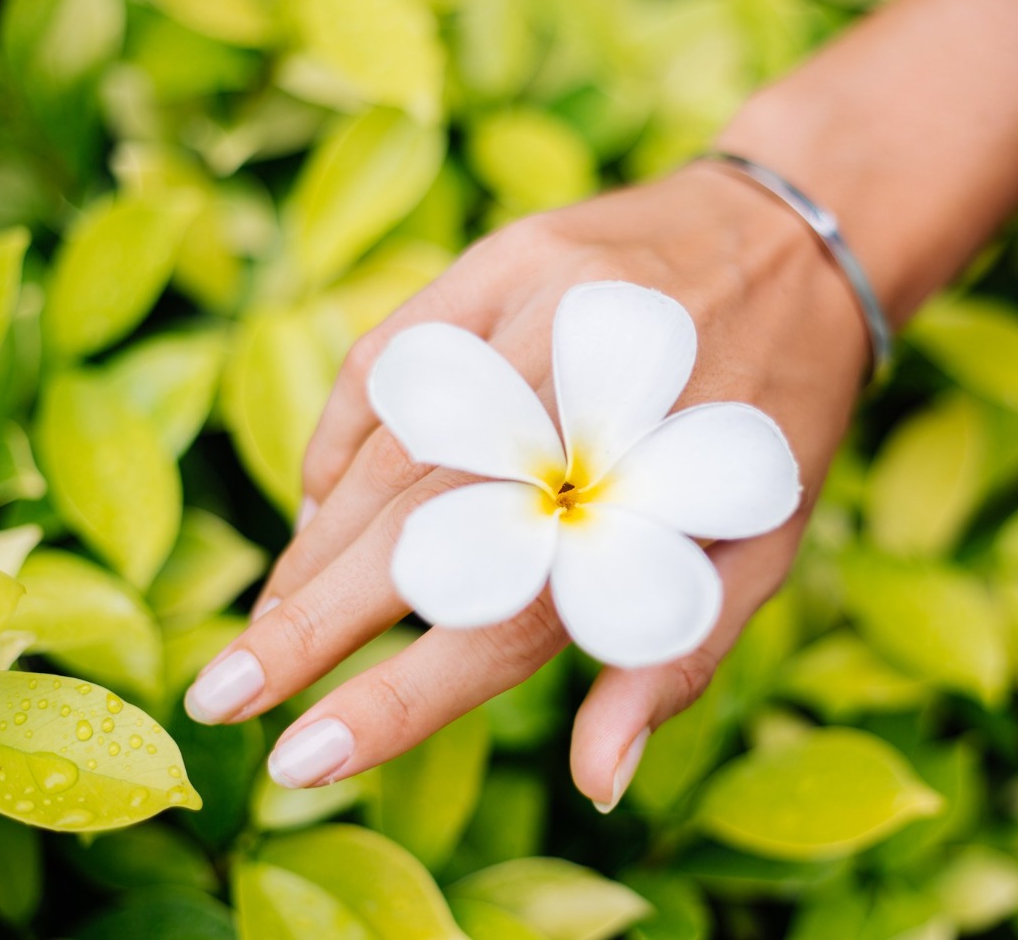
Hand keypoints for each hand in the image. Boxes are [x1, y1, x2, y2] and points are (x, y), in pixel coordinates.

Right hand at [182, 161, 868, 808]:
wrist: (798, 238)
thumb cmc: (773, 424)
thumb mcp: (762, 547)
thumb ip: (673, 654)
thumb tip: (597, 779)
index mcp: (657, 492)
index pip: (502, 616)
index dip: (398, 696)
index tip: (301, 759)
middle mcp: (584, 401)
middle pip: (418, 530)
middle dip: (305, 621)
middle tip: (220, 693)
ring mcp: (537, 313)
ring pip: (390, 448)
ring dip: (317, 542)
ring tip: (270, 621)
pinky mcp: (505, 256)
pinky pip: (390, 357)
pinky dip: (341, 435)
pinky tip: (320, 501)